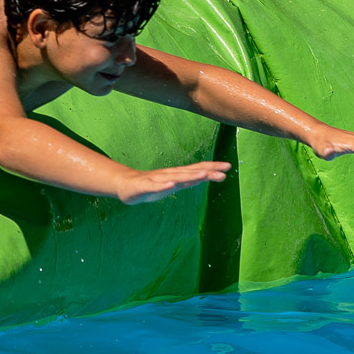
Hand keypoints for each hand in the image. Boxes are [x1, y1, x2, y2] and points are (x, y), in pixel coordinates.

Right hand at [114, 161, 230, 203]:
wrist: (125, 185)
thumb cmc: (150, 186)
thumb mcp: (173, 184)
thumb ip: (187, 181)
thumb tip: (205, 175)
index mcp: (176, 175)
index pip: (197, 170)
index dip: (212, 167)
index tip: (228, 166)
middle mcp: (169, 175)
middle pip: (191, 172)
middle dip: (207, 171)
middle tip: (224, 170)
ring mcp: (157, 180)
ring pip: (176, 177)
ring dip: (190, 176)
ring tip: (204, 174)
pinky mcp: (145, 186)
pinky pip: (155, 186)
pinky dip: (163, 185)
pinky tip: (171, 184)